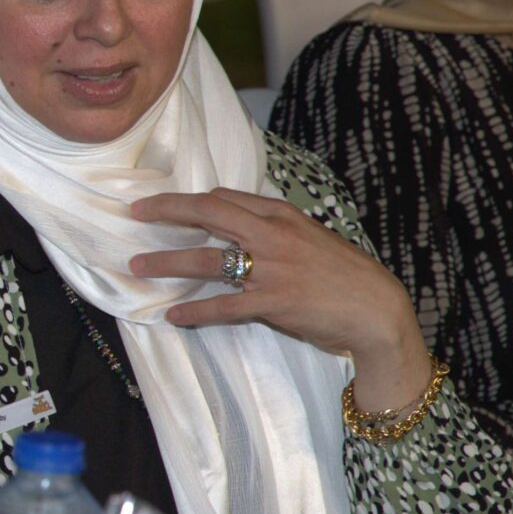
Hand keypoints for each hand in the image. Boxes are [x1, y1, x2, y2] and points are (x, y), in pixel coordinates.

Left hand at [127, 188, 432, 409]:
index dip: (188, 199)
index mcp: (282, 215)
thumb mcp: (310, 238)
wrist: (377, 309)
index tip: (161, 202)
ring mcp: (272, 269)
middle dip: (166, 211)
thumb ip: (274, 230)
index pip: (225, 198)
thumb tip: (238, 226)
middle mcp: (273, 235)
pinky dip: (195, 312)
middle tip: (135, 213)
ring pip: (206, 260)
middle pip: (208, 213)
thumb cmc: (343, 275)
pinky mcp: (274, 302)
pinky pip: (223, 306)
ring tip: (137, 267)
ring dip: (166, 263)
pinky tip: (174, 316)